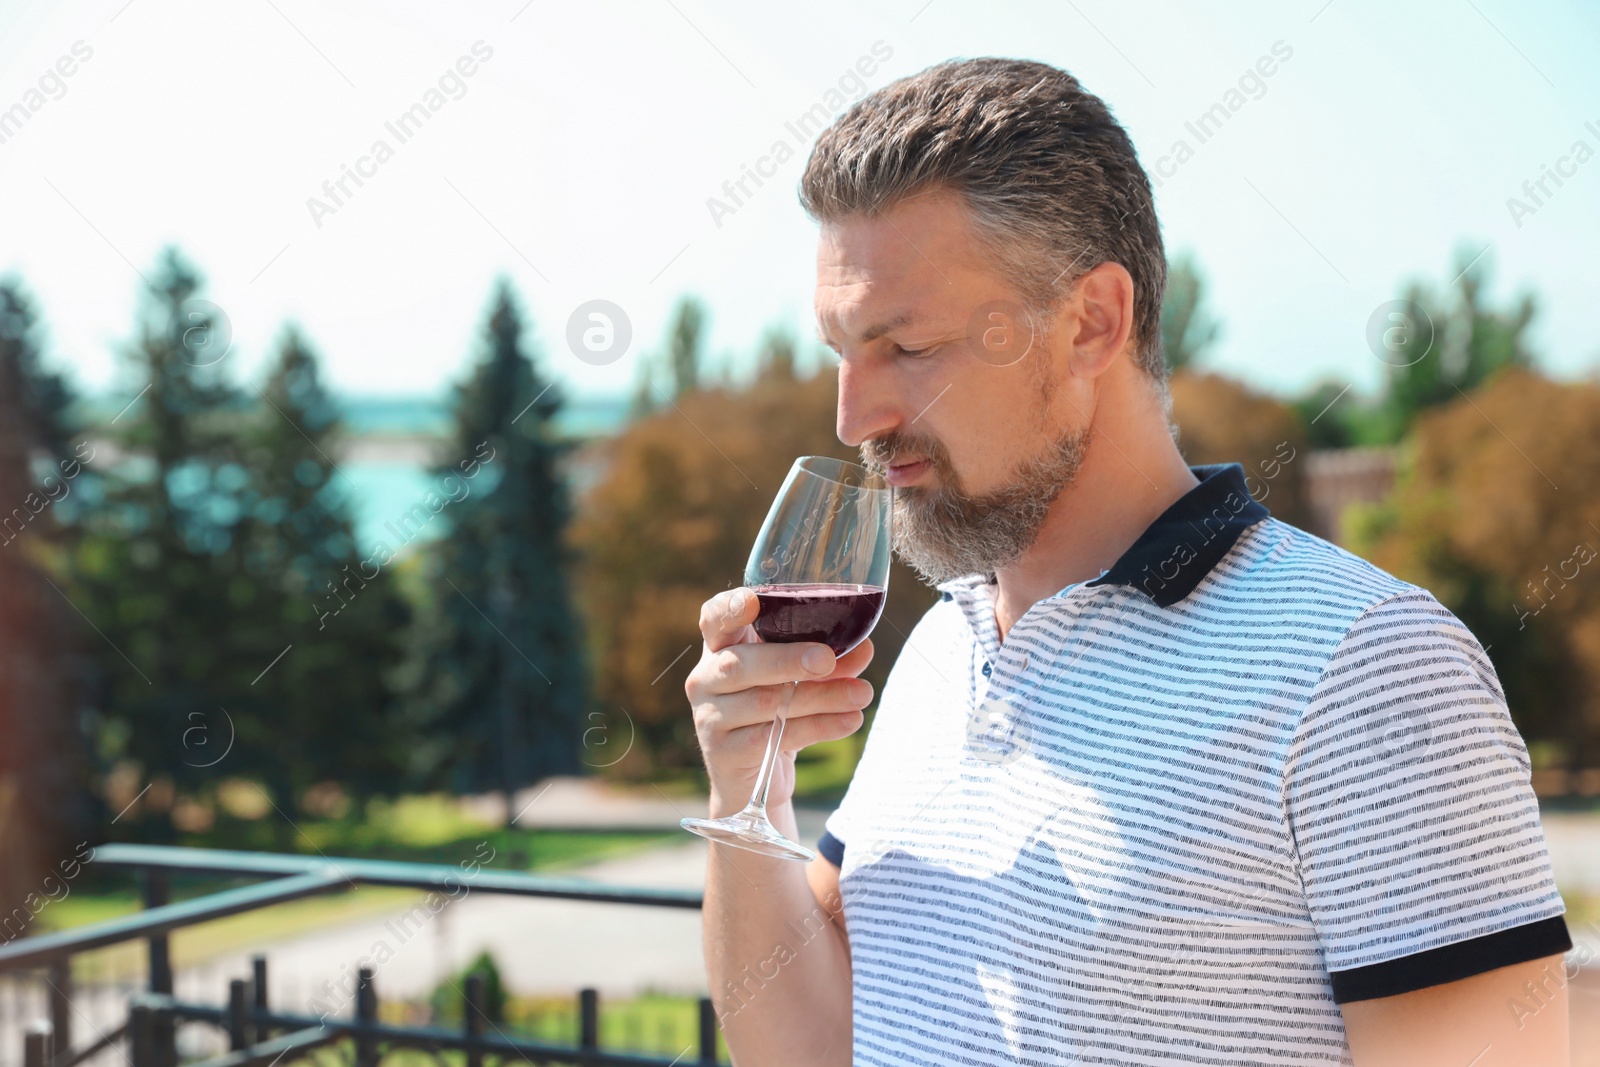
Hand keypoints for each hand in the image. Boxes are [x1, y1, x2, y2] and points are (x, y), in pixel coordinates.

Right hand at [686, 587, 874, 816]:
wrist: (751, 779)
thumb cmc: (773, 712)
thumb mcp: (797, 679)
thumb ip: (826, 659)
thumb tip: (864, 647)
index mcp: (720, 647)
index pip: (715, 619)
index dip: (730, 608)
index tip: (753, 602)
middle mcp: (706, 679)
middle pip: (740, 664)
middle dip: (788, 659)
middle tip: (828, 660)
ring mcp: (710, 717)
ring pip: (766, 702)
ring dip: (821, 697)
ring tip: (862, 694)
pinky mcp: (725, 753)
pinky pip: (774, 736)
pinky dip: (818, 727)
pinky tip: (849, 720)